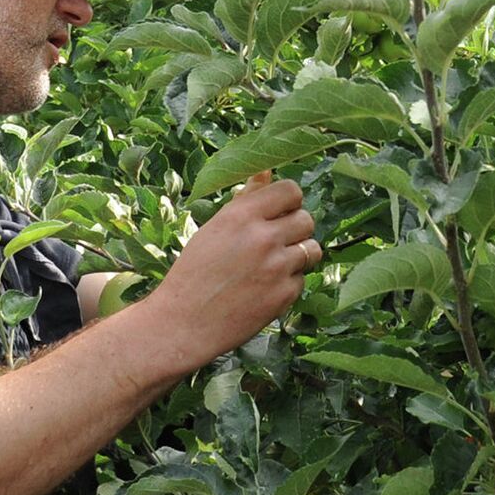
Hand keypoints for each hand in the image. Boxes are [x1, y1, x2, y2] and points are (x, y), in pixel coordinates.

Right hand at [144, 171, 320, 365]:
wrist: (183, 324)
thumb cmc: (194, 272)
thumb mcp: (215, 229)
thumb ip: (246, 200)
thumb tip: (267, 171)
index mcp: (241, 216)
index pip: (291, 190)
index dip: (288, 201)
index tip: (280, 211)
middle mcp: (263, 237)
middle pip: (306, 219)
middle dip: (295, 228)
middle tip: (275, 241)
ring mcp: (277, 267)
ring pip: (312, 249)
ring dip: (297, 255)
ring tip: (272, 265)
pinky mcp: (285, 295)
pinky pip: (301, 279)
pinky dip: (288, 283)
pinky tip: (264, 289)